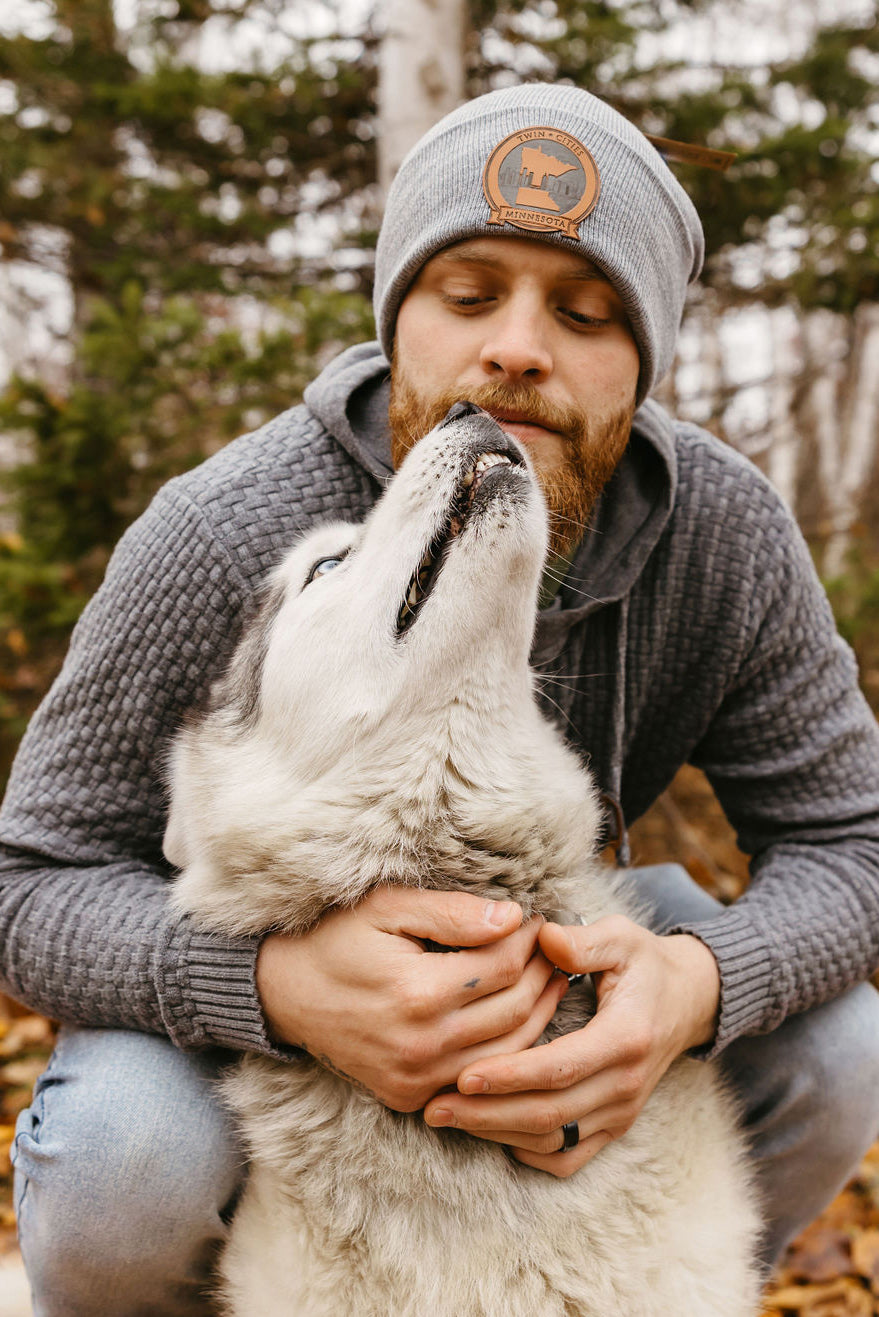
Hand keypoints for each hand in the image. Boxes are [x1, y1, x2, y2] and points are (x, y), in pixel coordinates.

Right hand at [255, 886, 568, 1111]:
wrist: (284, 992)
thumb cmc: (337, 938)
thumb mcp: (388, 907)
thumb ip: (452, 913)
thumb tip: (512, 918)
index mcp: (418, 992)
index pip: (504, 966)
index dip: (530, 940)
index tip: (538, 919)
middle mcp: (421, 1045)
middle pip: (516, 1011)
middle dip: (542, 974)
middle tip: (553, 949)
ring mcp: (416, 1079)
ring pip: (508, 1052)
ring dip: (538, 1015)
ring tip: (547, 979)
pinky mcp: (410, 1097)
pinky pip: (479, 1078)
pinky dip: (508, 1051)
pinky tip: (520, 1020)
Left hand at [423, 915, 719, 1175]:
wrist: (686, 1000)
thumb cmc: (643, 962)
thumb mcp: (621, 936)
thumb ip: (582, 940)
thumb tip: (543, 937)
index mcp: (626, 1037)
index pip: (560, 1068)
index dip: (509, 1076)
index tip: (462, 1074)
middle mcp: (627, 1084)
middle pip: (550, 1114)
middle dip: (487, 1114)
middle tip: (433, 1105)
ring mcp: (623, 1112)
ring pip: (553, 1139)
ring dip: (496, 1133)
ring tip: (446, 1116)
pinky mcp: (615, 1126)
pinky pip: (567, 1156)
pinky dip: (526, 1149)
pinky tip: (488, 1131)